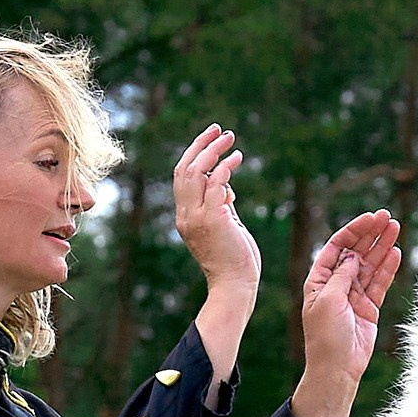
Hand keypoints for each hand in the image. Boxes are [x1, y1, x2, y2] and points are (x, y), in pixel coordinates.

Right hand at [173, 126, 260, 306]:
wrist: (234, 286)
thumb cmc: (234, 262)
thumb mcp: (225, 228)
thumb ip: (222, 206)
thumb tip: (226, 188)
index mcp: (185, 217)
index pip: (181, 177)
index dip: (193, 155)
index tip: (210, 140)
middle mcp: (186, 215)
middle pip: (184, 169)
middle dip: (201, 145)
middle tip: (219, 130)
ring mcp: (197, 217)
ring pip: (196, 171)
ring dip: (214, 150)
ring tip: (230, 138)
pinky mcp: (213, 218)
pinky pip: (216, 182)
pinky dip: (225, 166)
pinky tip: (237, 158)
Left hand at [291, 210, 402, 416]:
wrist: (337, 369)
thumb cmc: (325, 337)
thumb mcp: (327, 301)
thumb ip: (341, 275)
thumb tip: (353, 256)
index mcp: (319, 280)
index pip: (337, 247)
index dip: (353, 231)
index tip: (369, 219)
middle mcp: (337, 284)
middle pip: (356, 252)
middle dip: (370, 234)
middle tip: (387, 218)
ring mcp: (354, 295)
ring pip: (370, 265)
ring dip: (382, 247)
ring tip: (395, 229)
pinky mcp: (369, 307)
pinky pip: (380, 283)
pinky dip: (388, 268)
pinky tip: (396, 253)